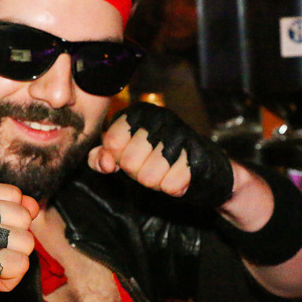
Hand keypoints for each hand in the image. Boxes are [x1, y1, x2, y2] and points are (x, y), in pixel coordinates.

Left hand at [88, 102, 233, 207]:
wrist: (200, 166)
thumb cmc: (154, 158)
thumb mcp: (122, 154)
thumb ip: (101, 157)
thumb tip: (105, 164)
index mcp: (138, 113)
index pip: (112, 142)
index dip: (115, 158)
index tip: (125, 156)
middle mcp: (160, 117)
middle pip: (128, 162)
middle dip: (136, 173)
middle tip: (148, 166)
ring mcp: (181, 135)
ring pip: (148, 178)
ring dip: (154, 182)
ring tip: (164, 171)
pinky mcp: (198, 156)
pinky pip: (169, 186)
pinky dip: (171, 188)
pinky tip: (178, 177)